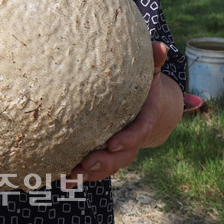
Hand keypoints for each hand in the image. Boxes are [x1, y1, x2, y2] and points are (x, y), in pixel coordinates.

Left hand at [66, 41, 182, 184]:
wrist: (149, 108)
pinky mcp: (107, 153)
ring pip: (109, 166)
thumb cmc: (144, 85)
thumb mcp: (149, 72)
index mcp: (145, 118)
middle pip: (123, 156)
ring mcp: (121, 149)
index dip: (129, 139)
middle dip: (106, 162)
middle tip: (88, 163)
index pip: (139, 131)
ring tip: (70, 177)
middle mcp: (133, 138)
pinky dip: (81, 175)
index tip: (113, 142)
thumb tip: (160, 45)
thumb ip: (153, 61)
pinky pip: (97, 168)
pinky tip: (63, 178)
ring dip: (91, 174)